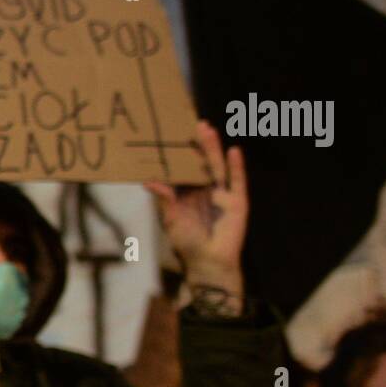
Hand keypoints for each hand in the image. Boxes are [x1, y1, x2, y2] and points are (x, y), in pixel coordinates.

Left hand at [144, 121, 246, 293]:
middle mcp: (205, 190)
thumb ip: (163, 198)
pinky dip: (237, 166)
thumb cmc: (187, 243)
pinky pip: (238, 181)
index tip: (172, 134)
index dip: (180, 153)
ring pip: (217, 166)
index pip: (184, 168)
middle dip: (198, 144)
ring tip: (207, 130)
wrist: (207, 263)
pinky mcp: (237, 202)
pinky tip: (234, 151)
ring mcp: (223, 194)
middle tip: (192, 123)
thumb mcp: (170, 218)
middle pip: (201, 162)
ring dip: (213, 148)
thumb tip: (147, 180)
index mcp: (188, 193)